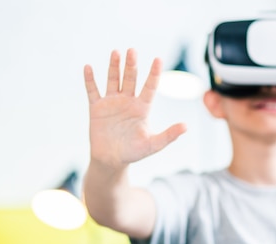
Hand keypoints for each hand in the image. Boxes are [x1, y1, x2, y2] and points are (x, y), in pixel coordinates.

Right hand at [83, 49, 186, 168]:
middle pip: (131, 79)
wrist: (111, 160)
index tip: (158, 59)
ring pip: (113, 80)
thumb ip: (168, 135)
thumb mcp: (153, 145)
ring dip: (114, 67)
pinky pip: (92, 91)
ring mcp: (112, 103)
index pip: (150, 87)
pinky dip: (90, 80)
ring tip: (116, 52)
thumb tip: (186, 126)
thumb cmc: (134, 152)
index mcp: (142, 108)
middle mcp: (128, 101)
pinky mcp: (96, 108)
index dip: (154, 73)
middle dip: (131, 65)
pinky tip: (88, 67)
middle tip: (132, 50)